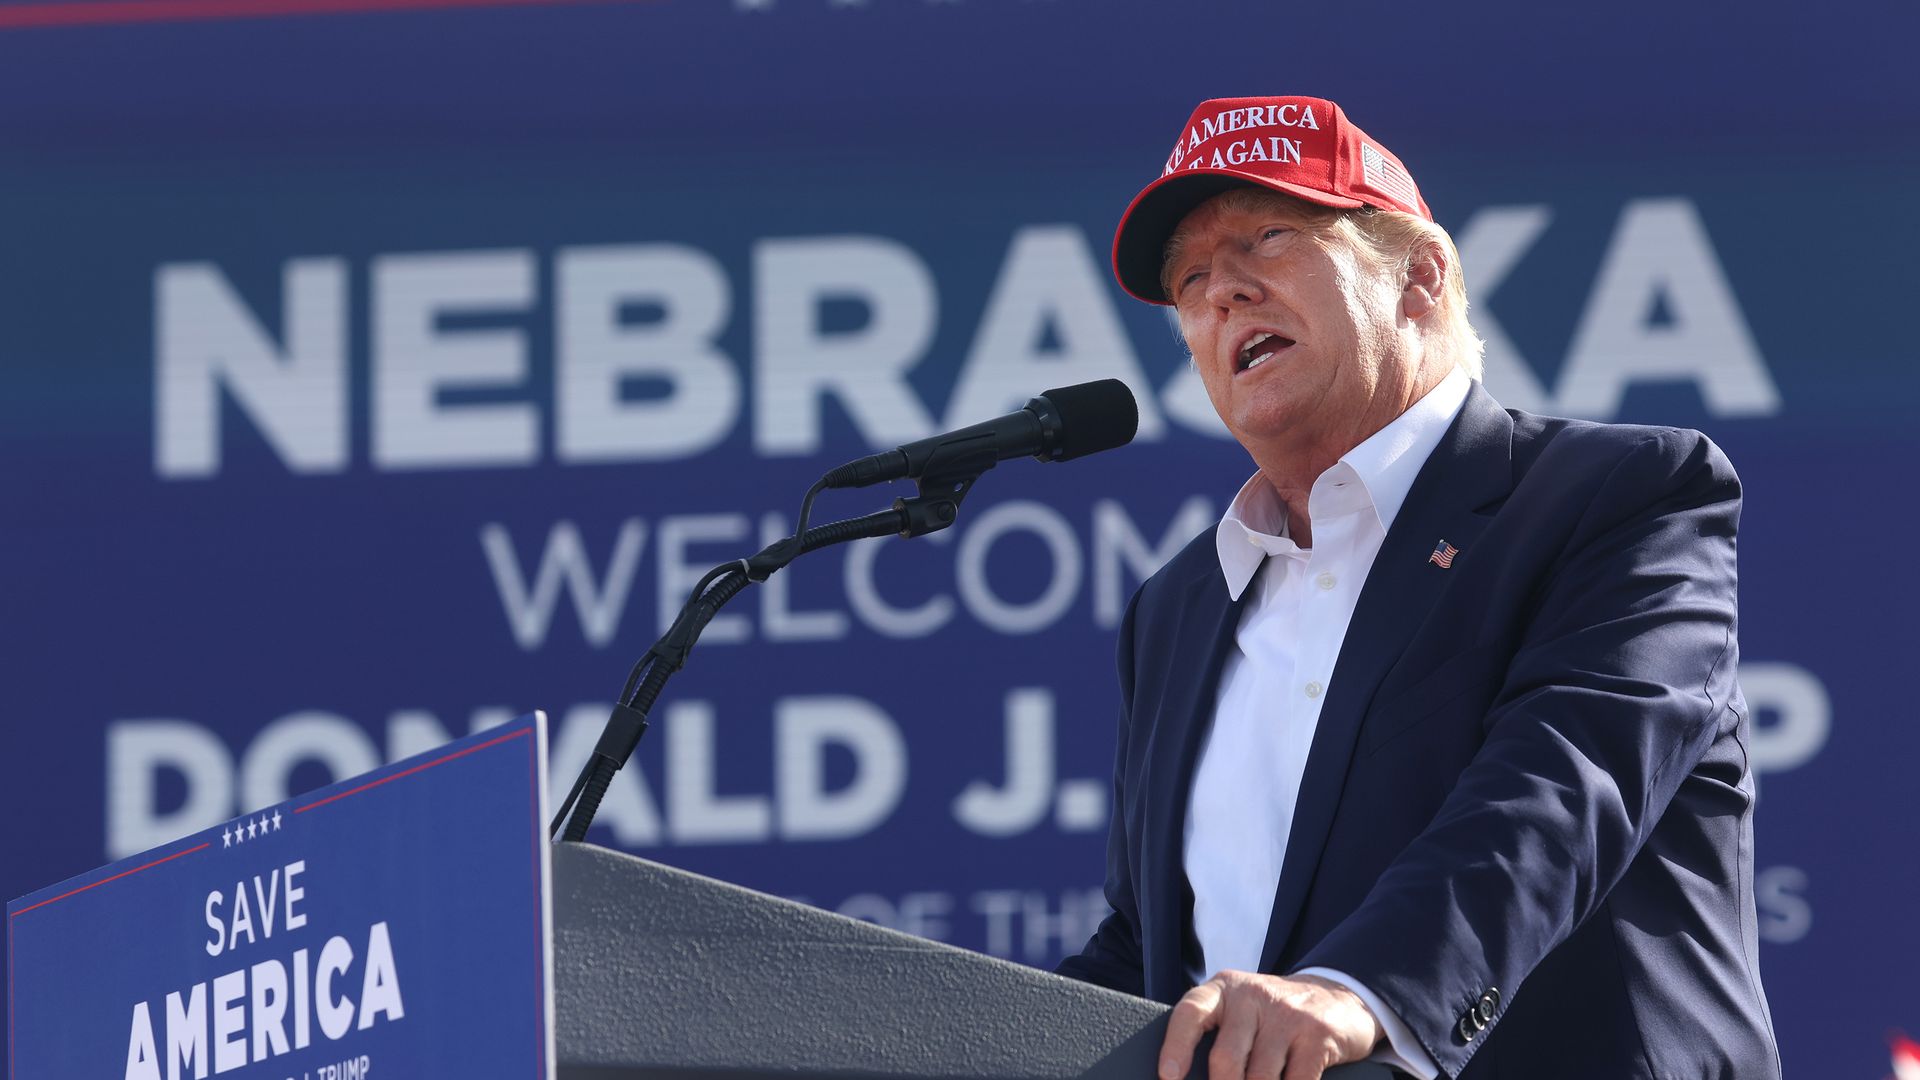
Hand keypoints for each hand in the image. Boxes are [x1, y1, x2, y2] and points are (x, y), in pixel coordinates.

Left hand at [1158, 971, 1383, 1079]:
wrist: (1338, 997)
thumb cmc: (1274, 1014)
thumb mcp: (1241, 1010)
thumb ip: (1218, 1034)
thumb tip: (1187, 1078)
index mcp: (1225, 989)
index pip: (1191, 1013)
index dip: (1176, 1047)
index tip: (1167, 1077)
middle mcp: (1254, 996)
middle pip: (1225, 1058)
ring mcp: (1288, 1015)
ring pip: (1260, 1078)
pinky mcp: (1318, 1035)